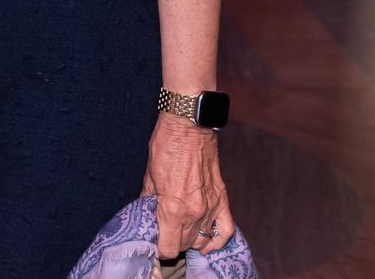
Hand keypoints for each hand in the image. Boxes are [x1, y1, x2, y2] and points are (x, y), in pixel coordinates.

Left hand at [142, 113, 233, 257]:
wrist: (189, 125)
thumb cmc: (166, 146)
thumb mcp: (149, 175)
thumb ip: (149, 201)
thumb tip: (148, 216)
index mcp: (172, 208)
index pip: (169, 248)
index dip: (161, 249)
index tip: (157, 243)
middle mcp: (194, 212)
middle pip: (185, 244)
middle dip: (174, 242)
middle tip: (166, 233)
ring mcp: (210, 206)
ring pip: (202, 239)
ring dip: (192, 239)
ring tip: (182, 232)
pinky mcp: (222, 198)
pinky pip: (226, 229)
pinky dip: (218, 240)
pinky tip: (209, 244)